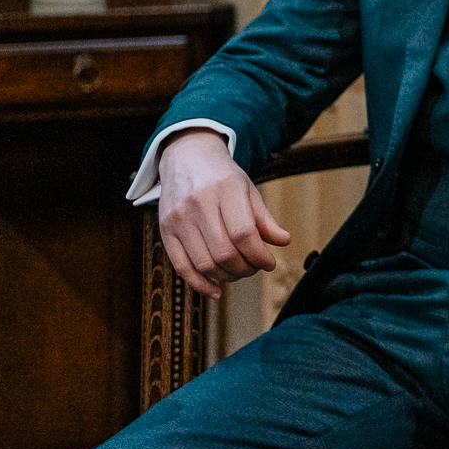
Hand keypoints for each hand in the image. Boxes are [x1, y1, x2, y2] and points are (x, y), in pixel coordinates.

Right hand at [157, 129, 290, 298]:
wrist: (187, 159)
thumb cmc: (223, 177)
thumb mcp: (248, 189)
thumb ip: (264, 218)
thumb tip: (283, 242)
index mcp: (225, 189)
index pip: (243, 233)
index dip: (259, 255)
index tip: (269, 263)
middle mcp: (198, 204)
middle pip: (223, 252)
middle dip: (245, 268)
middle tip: (255, 268)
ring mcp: (178, 218)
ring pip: (203, 263)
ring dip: (226, 277)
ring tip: (239, 272)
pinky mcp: (164, 230)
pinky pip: (181, 266)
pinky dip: (199, 283)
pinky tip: (216, 289)